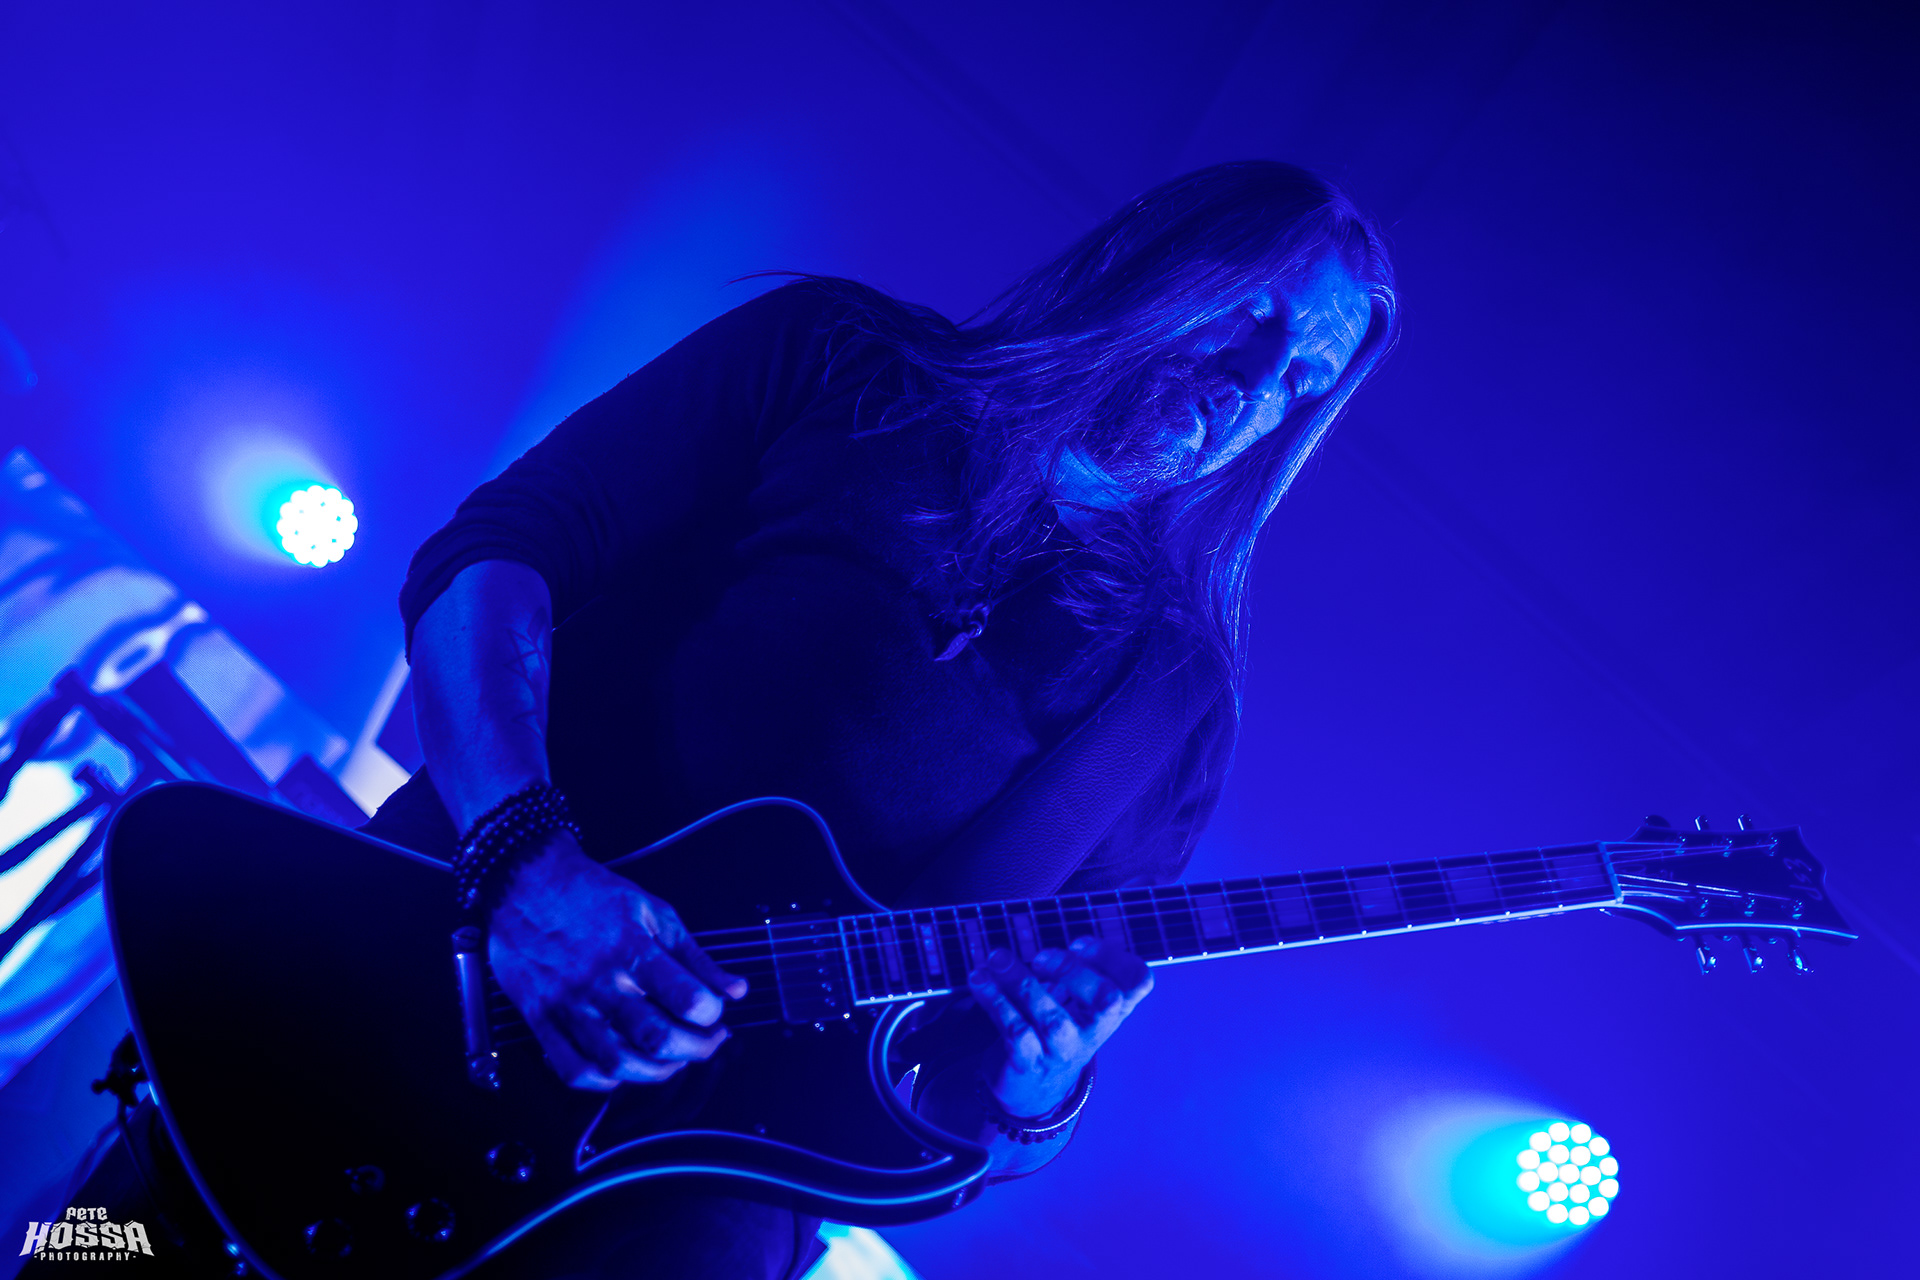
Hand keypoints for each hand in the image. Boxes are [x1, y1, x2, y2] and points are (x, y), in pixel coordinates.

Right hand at [487, 830, 746, 1089]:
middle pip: (656, 1039)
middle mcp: (600, 982)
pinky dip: (604, 1082)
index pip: (687, 1000)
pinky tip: (622, 1069)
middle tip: (706, 1041)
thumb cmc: (591, 895)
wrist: (525, 884)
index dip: (712, 1015)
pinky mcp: (541, 1019)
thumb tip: (735, 989)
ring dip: (655, 1072)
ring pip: (617, 1063)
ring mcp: (568, 1005)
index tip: (715, 1013)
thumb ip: (696, 956)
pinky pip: (573, 1069)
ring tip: (670, 1058)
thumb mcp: (654, 911)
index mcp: (632, 949)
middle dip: (695, 1049)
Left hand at [967, 935, 1152, 1117]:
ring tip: (997, 958)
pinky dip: (996, 1002)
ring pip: (1052, 1018)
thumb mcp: (1077, 1005)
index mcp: (1111, 1010)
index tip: (1077, 943)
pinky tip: (980, 981)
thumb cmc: (1057, 1033)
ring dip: (1021, 981)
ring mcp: (1062, 1051)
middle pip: (1107, 1001)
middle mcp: (1093, 1031)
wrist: (1033, 1091)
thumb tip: (1044, 944)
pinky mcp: (1029, 1064)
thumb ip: (1074, 971)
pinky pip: (1016, 1032)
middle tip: (1039, 957)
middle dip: (1073, 970)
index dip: (1112, 956)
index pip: (1137, 982)